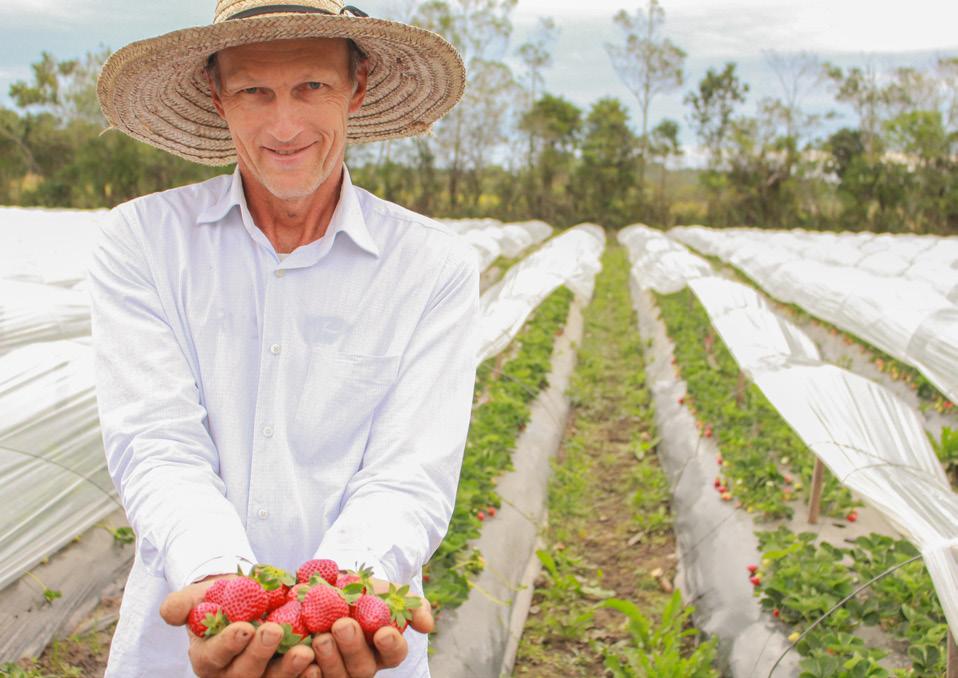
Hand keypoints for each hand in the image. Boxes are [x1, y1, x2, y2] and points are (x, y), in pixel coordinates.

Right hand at [160, 575, 314, 677]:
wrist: (249, 598)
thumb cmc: (220, 598)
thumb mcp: (198, 595)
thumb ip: (181, 604)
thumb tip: (170, 613)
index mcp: (208, 658)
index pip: (215, 656)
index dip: (228, 645)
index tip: (243, 628)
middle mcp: (232, 674)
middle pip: (244, 674)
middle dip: (259, 655)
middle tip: (273, 632)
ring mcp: (260, 676)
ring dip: (288, 670)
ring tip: (305, 652)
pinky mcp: (282, 673)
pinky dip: (307, 674)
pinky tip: (319, 662)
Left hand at [303, 577, 433, 677]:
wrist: (329, 584)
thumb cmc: (364, 590)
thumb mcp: (388, 590)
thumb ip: (411, 605)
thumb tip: (427, 626)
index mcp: (385, 647)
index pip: (395, 653)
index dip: (391, 645)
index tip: (383, 631)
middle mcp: (362, 664)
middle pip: (363, 669)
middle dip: (352, 648)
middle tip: (343, 626)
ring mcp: (336, 670)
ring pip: (336, 677)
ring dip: (329, 660)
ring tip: (321, 637)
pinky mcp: (310, 671)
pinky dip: (303, 670)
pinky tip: (301, 655)